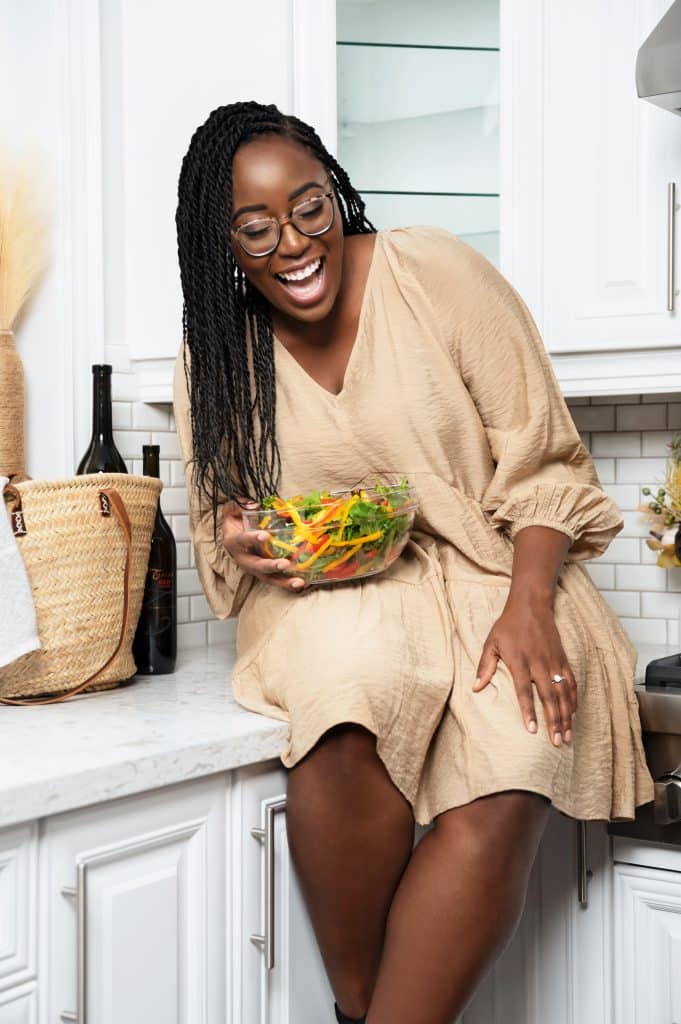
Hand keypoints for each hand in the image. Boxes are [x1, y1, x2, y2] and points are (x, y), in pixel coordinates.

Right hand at [222, 499, 305, 592]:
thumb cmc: (237, 520)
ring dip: (284, 582)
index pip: (242, 540)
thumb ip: (240, 505)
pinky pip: (277, 580)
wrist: (234, 535)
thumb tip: (254, 505)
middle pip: (256, 566)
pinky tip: (304, 584)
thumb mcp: (233, 509)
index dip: (253, 539)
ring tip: (299, 583)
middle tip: (284, 564)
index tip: (265, 536)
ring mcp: (255, 568)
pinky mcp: (265, 573)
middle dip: (271, 566)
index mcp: (234, 542)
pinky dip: (289, 583)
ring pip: (268, 578)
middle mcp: (243, 559)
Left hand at [473, 595, 576, 745]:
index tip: (532, 730)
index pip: (524, 691)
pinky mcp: (563, 659)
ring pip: (563, 693)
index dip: (528, 711)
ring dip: (566, 715)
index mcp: (519, 661)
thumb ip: (485, 666)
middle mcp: (539, 663)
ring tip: (567, 735)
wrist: (531, 605)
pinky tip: (574, 714)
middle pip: (548, 697)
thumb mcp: (491, 643)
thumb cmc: (508, 626)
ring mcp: (553, 662)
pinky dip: (574, 699)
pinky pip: (571, 683)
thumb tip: (475, 688)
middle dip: (553, 720)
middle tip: (557, 741)